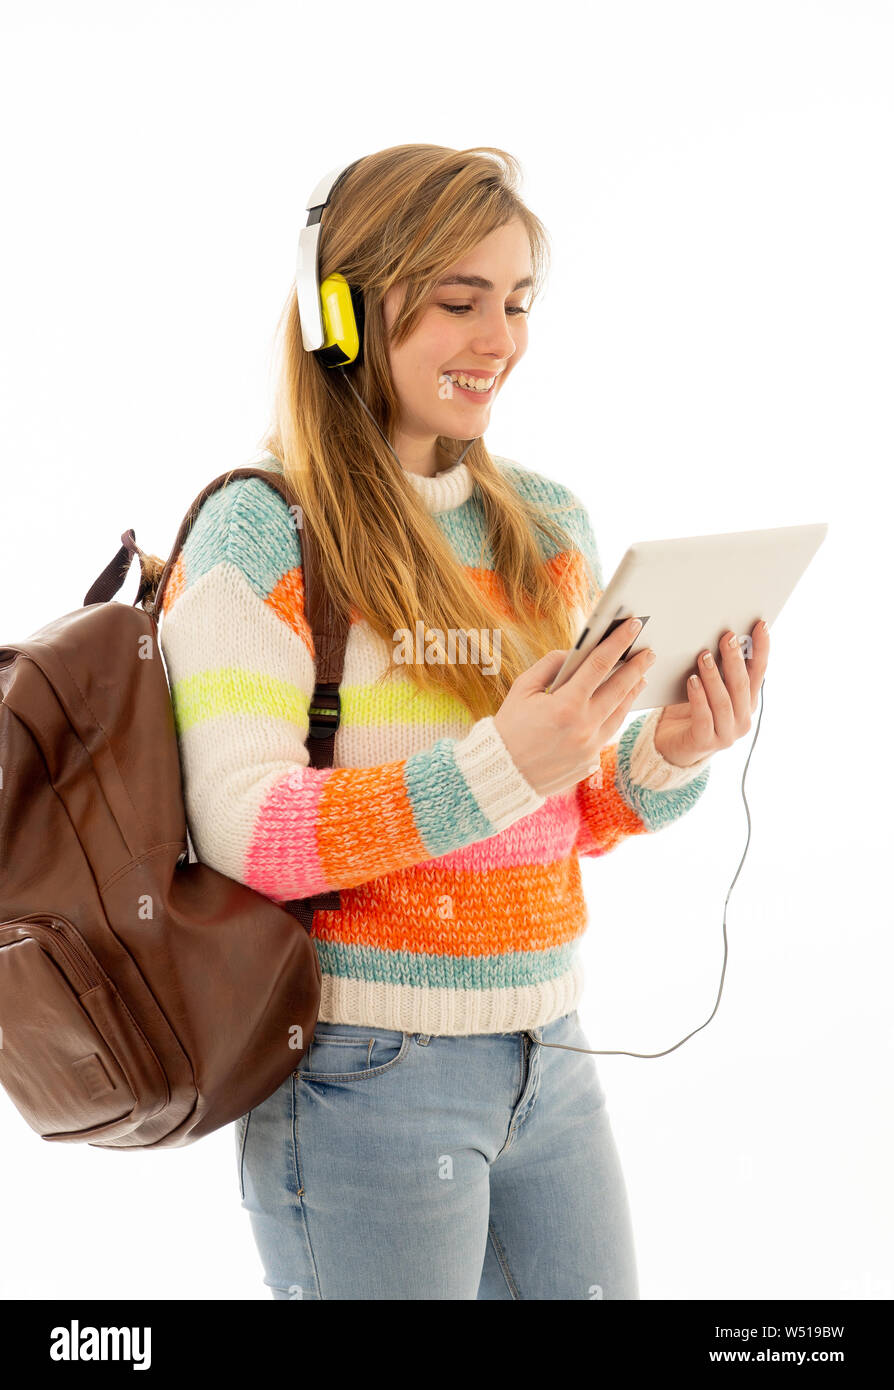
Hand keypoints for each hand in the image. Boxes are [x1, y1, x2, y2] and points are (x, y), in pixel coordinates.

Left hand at [652, 621, 769, 767]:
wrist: (673, 745)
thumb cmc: (692, 709)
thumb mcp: (709, 688)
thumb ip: (718, 669)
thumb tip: (721, 636)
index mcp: (747, 702)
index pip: (759, 672)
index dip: (761, 649)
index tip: (760, 626)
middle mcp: (742, 718)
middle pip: (741, 684)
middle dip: (734, 659)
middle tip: (727, 637)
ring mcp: (726, 733)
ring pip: (723, 701)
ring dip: (714, 676)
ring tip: (703, 656)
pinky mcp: (705, 742)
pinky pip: (703, 717)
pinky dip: (698, 697)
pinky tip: (692, 681)